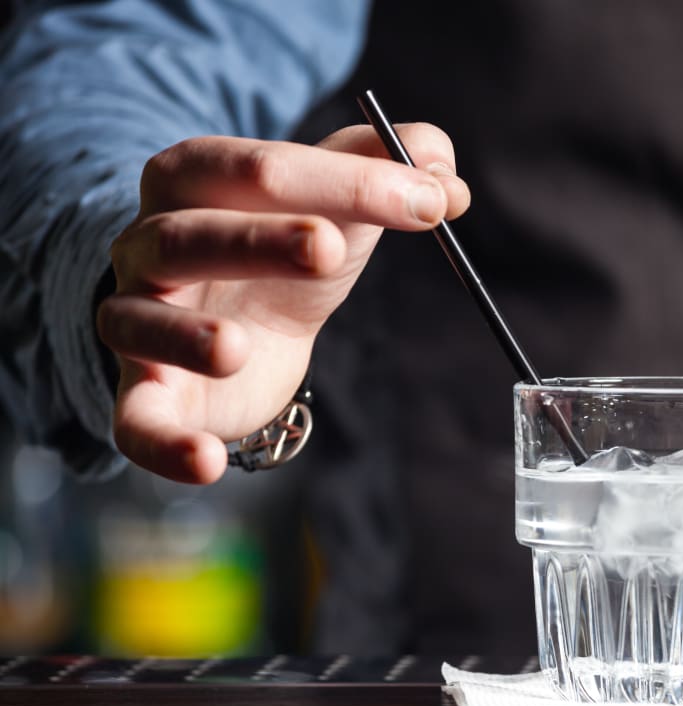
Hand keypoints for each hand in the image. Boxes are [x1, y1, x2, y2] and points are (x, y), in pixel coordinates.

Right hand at [97, 125, 469, 483]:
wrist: (245, 333)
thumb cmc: (286, 255)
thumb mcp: (338, 203)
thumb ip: (386, 171)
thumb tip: (444, 163)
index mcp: (195, 180)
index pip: (255, 168)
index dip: (342, 182)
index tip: (427, 204)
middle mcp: (149, 246)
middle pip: (188, 236)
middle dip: (257, 241)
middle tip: (330, 249)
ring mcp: (137, 320)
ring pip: (142, 322)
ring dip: (186, 335)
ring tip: (236, 347)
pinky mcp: (147, 397)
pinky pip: (135, 423)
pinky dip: (163, 445)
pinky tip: (206, 462)